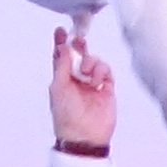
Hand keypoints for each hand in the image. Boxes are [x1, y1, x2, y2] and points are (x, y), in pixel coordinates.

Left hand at [46, 24, 115, 154]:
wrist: (85, 136)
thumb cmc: (66, 114)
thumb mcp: (59, 87)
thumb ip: (62, 65)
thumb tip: (64, 46)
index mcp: (62, 78)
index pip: (62, 56)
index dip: (61, 43)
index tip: (60, 30)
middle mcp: (77, 79)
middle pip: (79, 55)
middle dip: (79, 46)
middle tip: (79, 39)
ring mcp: (93, 83)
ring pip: (94, 61)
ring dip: (91, 63)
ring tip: (88, 75)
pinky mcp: (107, 89)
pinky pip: (106, 71)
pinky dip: (102, 71)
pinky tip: (97, 81)